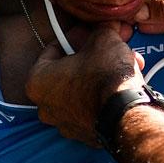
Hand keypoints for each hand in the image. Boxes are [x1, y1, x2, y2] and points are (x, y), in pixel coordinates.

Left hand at [26, 24, 144, 143]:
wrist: (127, 111)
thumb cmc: (105, 75)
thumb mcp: (103, 38)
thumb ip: (99, 30)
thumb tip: (106, 27)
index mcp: (37, 81)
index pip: (53, 49)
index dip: (76, 37)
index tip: (90, 34)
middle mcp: (45, 106)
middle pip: (68, 72)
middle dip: (91, 58)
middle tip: (108, 47)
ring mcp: (64, 124)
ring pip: (81, 91)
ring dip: (100, 76)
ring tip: (123, 64)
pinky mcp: (85, 135)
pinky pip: (92, 109)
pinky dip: (104, 97)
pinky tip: (122, 85)